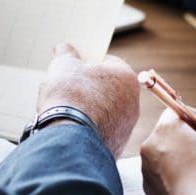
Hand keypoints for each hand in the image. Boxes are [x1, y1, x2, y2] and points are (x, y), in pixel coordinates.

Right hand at [38, 43, 139, 157]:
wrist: (69, 139)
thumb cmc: (69, 97)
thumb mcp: (62, 65)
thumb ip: (65, 53)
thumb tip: (64, 48)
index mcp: (126, 77)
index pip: (108, 62)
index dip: (88, 63)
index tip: (74, 68)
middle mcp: (133, 102)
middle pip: (108, 88)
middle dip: (90, 87)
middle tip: (70, 89)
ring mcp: (126, 126)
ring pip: (106, 112)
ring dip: (90, 110)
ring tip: (68, 110)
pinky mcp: (117, 145)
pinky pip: (102, 132)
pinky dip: (89, 129)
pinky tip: (73, 128)